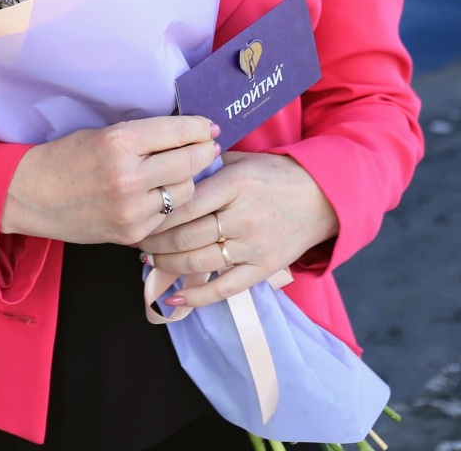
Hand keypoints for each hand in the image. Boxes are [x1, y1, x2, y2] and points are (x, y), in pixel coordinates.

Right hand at [0, 116, 221, 245]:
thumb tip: (187, 133)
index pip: (178, 132)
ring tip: (182, 172)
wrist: (30, 195)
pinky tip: (161, 194)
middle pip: (190, 163)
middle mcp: (129, 176)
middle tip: (209, 147)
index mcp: (120, 142)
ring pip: (185, 192)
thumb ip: (144, 136)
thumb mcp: (103, 133)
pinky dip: (169, 204)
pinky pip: (168, 216)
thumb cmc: (65, 157)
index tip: (209, 127)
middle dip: (204, 152)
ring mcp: (132, 209)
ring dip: (188, 180)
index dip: (200, 128)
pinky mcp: (131, 232)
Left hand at [136, 150, 338, 309]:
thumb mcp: (243, 159)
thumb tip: (168, 172)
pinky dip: (196, 298)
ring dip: (167, 264)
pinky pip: (224, 289)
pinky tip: (173, 300)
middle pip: (186, 236)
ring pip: (199, 263)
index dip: (157, 213)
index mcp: (236, 184)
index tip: (140, 214)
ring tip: (150, 259)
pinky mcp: (263, 269)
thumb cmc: (276, 174)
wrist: (323, 197)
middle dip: (155, 241)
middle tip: (137, 239)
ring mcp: (254, 246)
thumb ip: (208, 167)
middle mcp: (243, 217)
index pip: (185, 203)